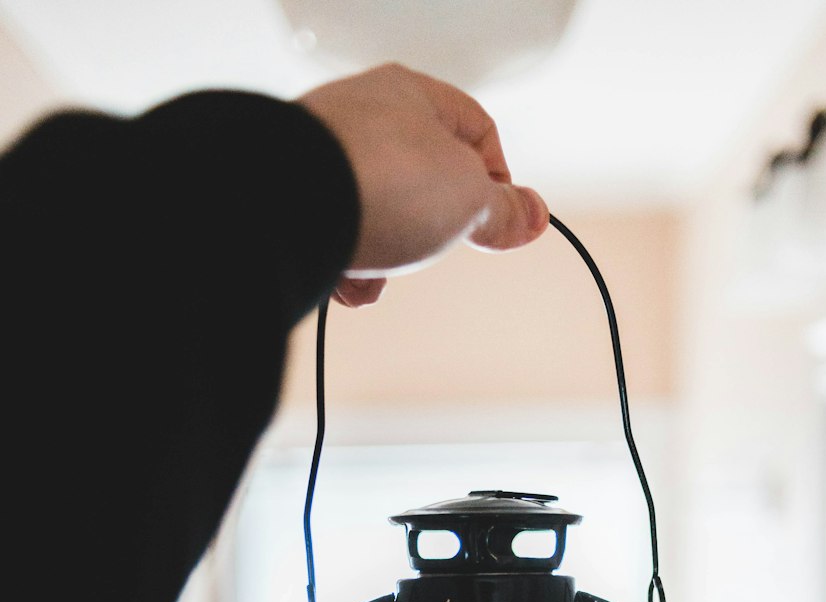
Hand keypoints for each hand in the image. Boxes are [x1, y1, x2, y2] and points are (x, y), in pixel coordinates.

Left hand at [299, 63, 547, 308]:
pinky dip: (350, 267)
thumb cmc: (379, 180)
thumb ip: (504, 210)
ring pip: (379, 214)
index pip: (476, 129)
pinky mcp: (293, 203)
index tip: (502, 220)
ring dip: (391, 252)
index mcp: (412, 94)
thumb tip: (533, 215)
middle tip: (437, 243)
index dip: (499, 179)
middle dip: (436, 223)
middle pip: (424, 178)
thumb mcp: (469, 198)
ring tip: (385, 265)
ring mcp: (323, 160)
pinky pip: (336, 239)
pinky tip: (350, 280)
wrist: (289, 206)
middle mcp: (361, 117)